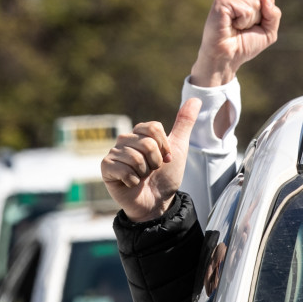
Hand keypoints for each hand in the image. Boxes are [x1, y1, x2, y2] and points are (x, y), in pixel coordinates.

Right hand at [101, 98, 201, 221]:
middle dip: (156, 161)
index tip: (166, 158)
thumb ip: (184, 123)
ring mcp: (114, 153)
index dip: (164, 147)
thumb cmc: (166, 176)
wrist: (158, 202)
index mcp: (140, 133)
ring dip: (144, 172)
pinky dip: (132, 180)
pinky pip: (122, 169)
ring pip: (135, 157)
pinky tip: (131, 184)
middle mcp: (125, 140)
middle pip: (146, 143)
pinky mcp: (106, 168)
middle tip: (152, 170)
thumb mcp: (179, 148)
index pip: (154, 128)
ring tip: (142, 177)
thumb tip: (195, 99)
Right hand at [190, 0, 281, 87]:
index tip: (250, 28)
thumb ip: (274, 14)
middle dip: (257, 19)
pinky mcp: (221, 1)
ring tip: (235, 28)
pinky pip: (246, 10)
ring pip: (255, 4)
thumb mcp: (268, 32)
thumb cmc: (243, 46)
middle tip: (241, 29)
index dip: (264, 16)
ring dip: (249, 22)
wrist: (225, 59)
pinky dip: (242, 22)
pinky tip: (230, 26)